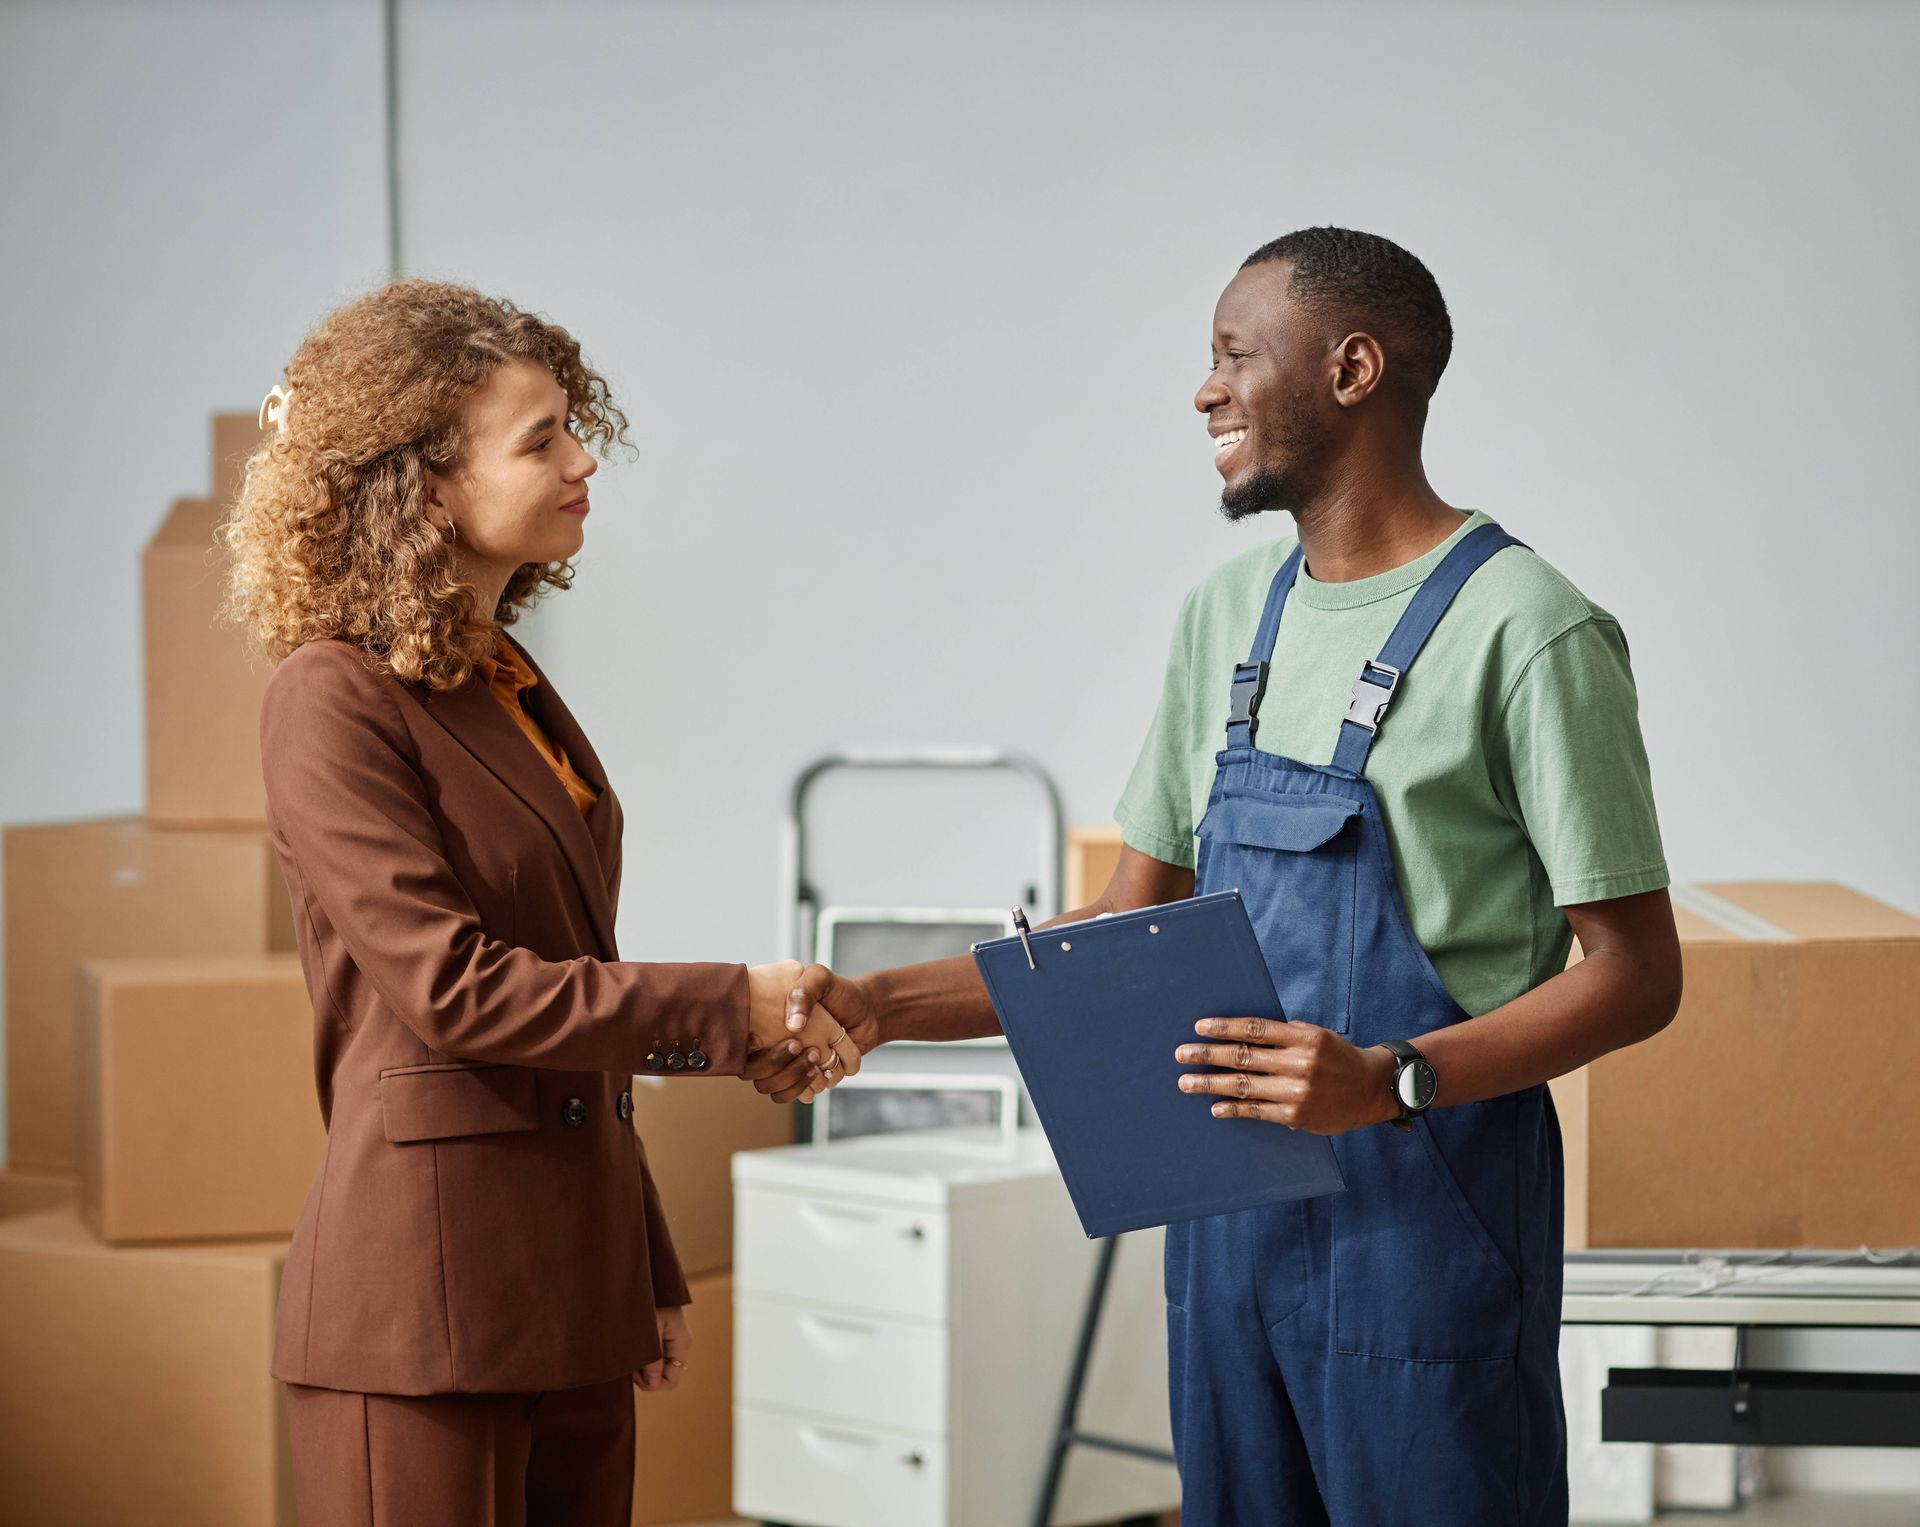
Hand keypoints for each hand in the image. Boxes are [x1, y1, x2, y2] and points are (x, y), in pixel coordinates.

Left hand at [634, 1304, 690, 1392]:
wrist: (652, 1276)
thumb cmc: (650, 1299)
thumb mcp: (649, 1331)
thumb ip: (651, 1359)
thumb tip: (653, 1383)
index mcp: (681, 1344)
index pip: (670, 1381)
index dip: (652, 1383)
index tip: (634, 1372)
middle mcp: (682, 1344)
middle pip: (665, 1375)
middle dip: (646, 1375)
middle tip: (629, 1361)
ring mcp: (676, 1339)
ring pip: (660, 1366)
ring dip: (644, 1365)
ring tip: (630, 1351)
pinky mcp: (667, 1334)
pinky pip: (658, 1355)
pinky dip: (645, 1356)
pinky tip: (634, 1346)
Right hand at [746, 960, 829, 1099]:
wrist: (866, 1011)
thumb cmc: (839, 992)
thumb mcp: (820, 978)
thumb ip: (803, 990)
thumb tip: (793, 1026)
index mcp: (765, 1022)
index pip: (741, 1045)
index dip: (745, 1048)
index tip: (759, 1039)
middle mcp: (770, 1046)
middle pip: (753, 1072)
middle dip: (775, 1062)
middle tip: (799, 1044)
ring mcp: (786, 1064)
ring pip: (771, 1087)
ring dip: (793, 1075)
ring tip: (815, 1055)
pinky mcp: (804, 1078)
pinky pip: (793, 1095)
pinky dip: (807, 1086)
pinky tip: (821, 1070)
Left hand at [1174, 1017, 1398, 1134]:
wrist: (1370, 1089)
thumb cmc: (1336, 1057)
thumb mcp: (1315, 1035)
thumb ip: (1282, 1035)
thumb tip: (1238, 1033)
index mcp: (1303, 1038)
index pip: (1255, 1029)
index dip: (1224, 1027)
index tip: (1200, 1027)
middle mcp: (1299, 1064)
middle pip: (1243, 1056)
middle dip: (1207, 1055)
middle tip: (1181, 1054)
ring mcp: (1297, 1092)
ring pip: (1244, 1086)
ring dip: (1210, 1084)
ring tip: (1186, 1082)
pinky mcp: (1295, 1116)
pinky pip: (1257, 1111)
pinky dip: (1233, 1109)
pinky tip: (1215, 1107)